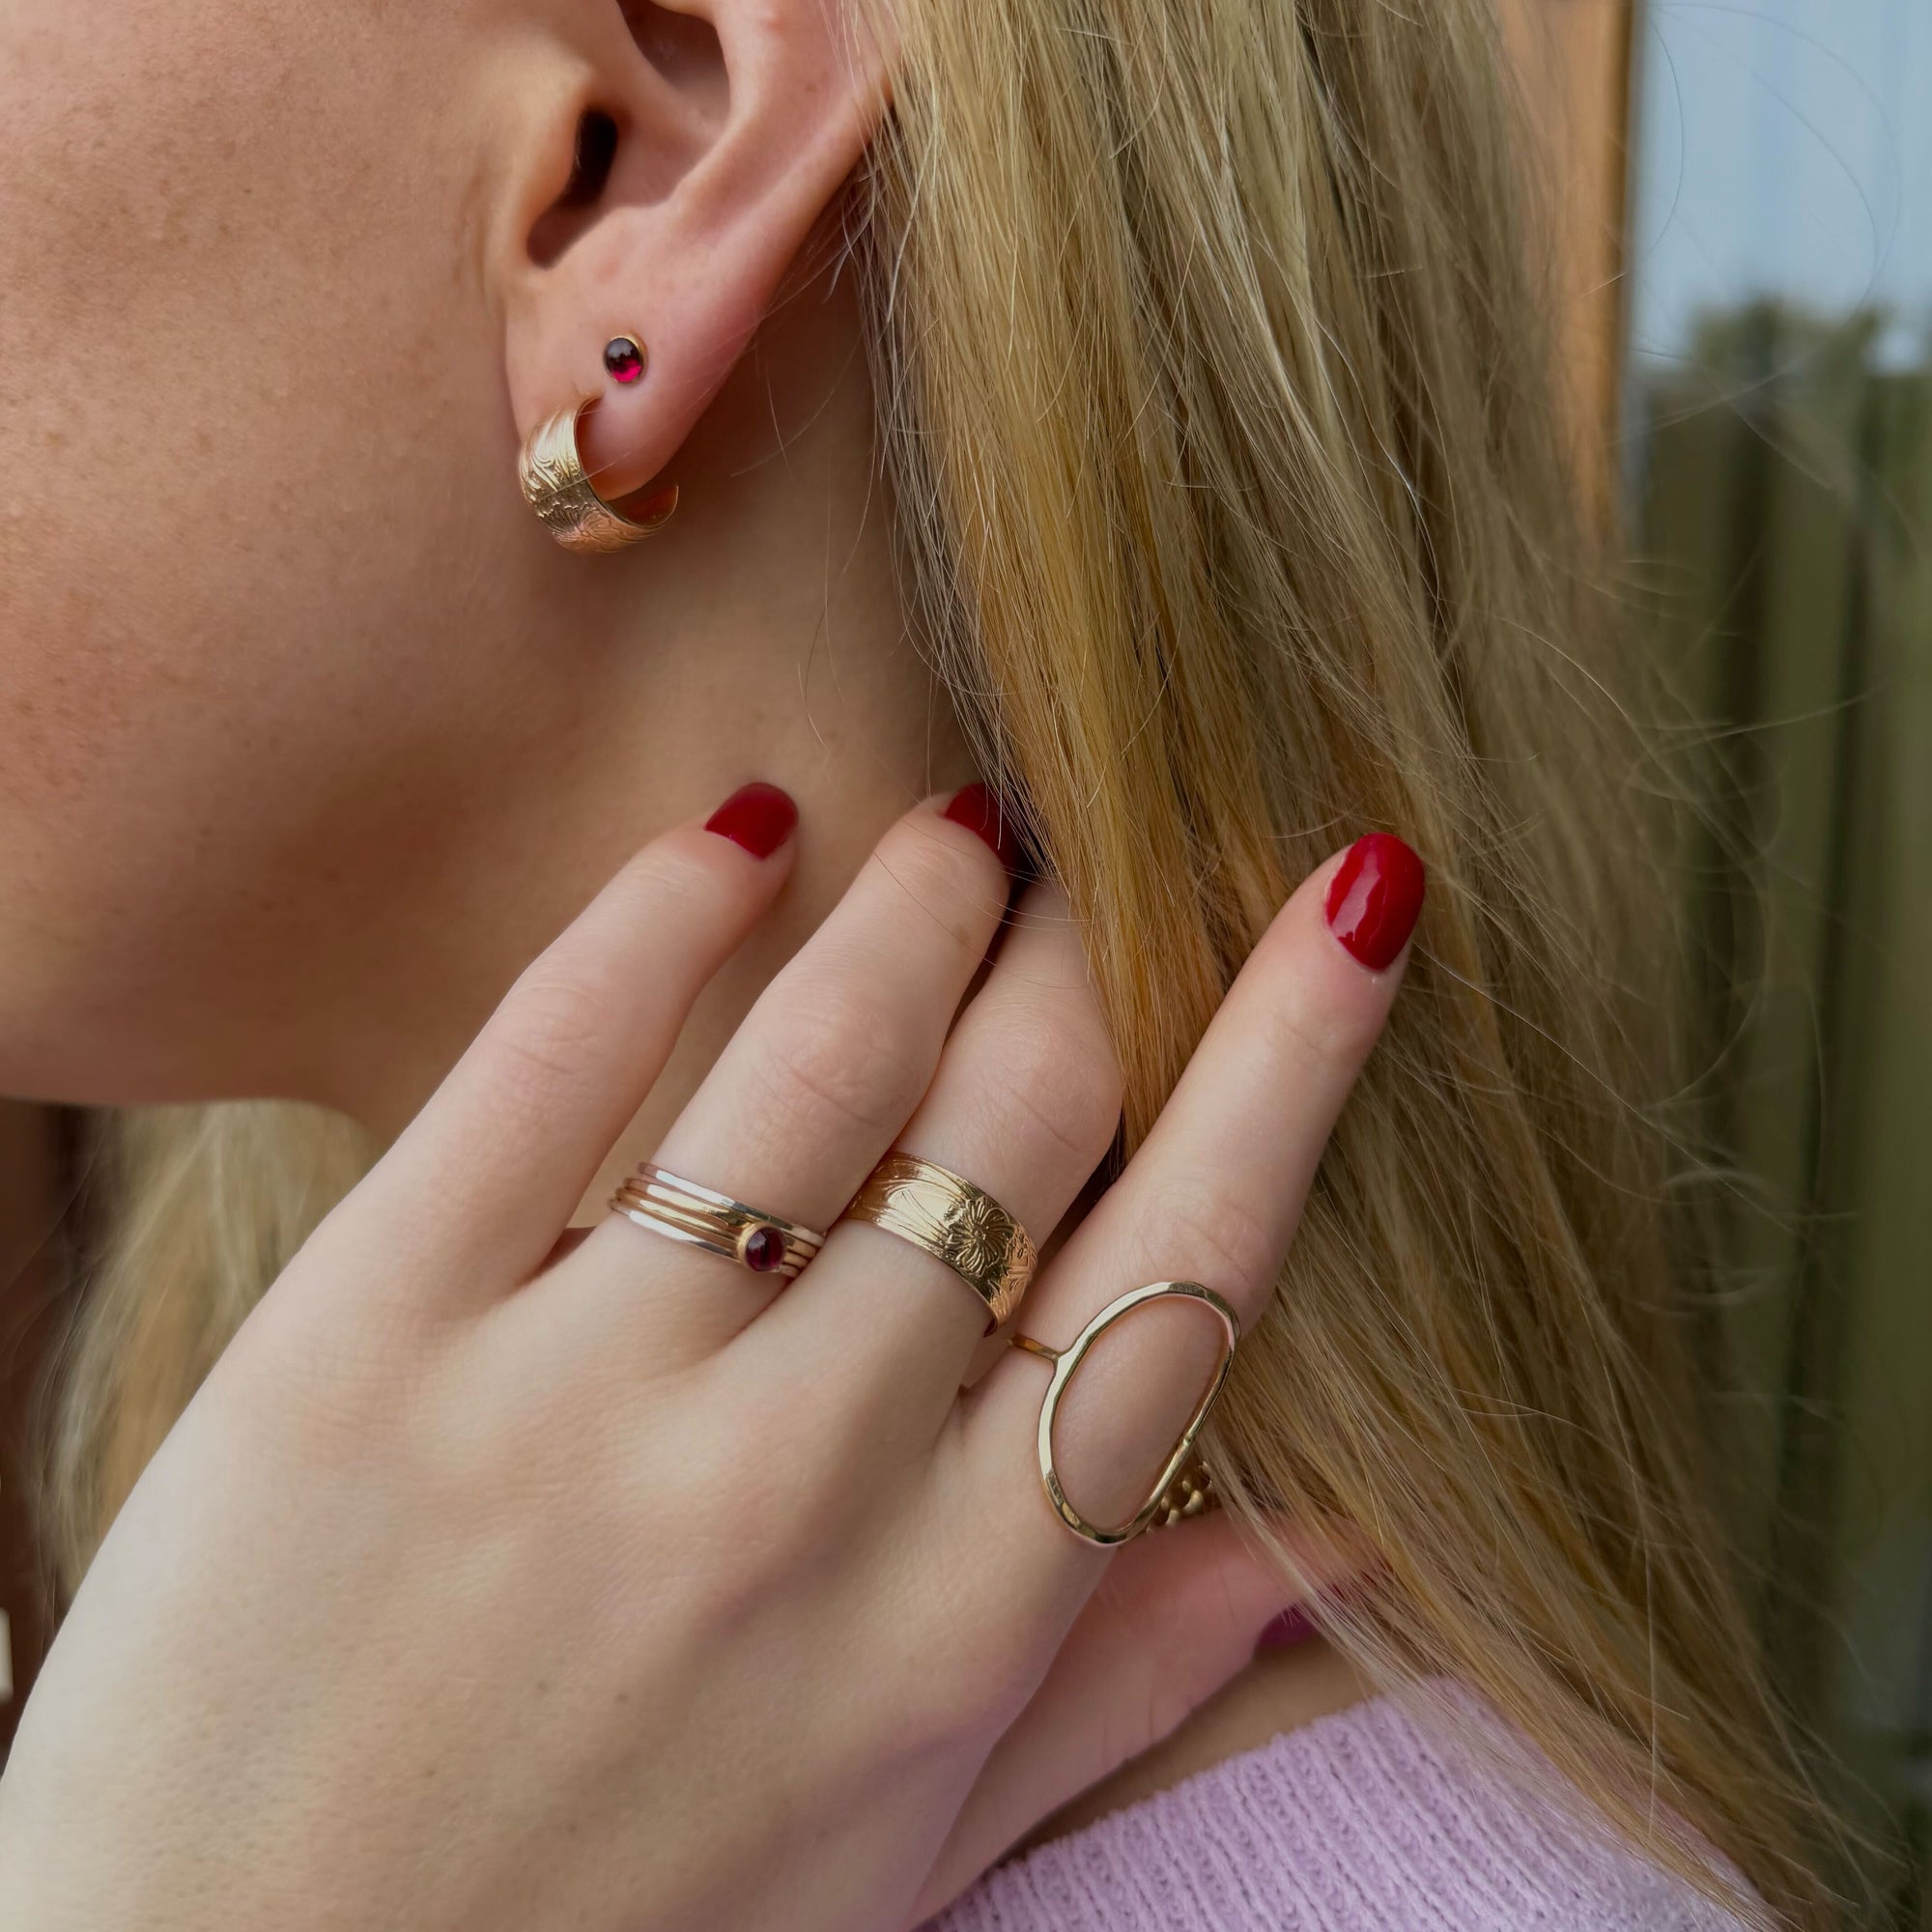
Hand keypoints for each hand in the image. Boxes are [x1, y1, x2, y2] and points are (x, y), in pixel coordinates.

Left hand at [0, 787, 1412, 1931]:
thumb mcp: (907, 1858)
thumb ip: (1121, 1679)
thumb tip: (1343, 1533)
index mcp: (954, 1619)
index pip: (1192, 1259)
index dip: (1299, 1048)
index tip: (1356, 894)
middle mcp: (797, 1489)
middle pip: (1021, 1107)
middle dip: (1092, 950)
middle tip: (1092, 872)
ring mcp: (576, 1402)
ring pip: (820, 1050)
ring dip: (923, 899)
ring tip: (960, 829)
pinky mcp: (367, 1339)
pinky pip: (553, 1052)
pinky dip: (664, 909)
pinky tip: (740, 830)